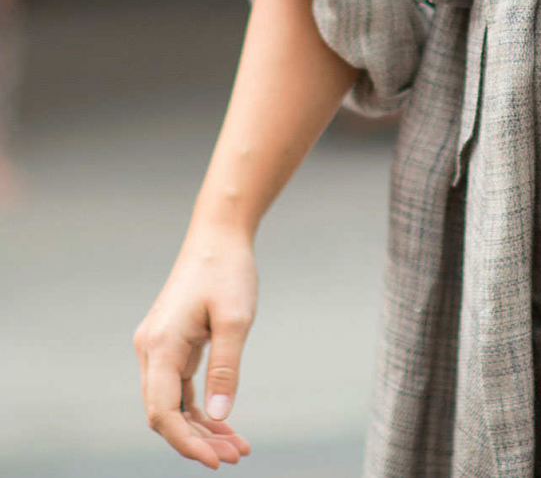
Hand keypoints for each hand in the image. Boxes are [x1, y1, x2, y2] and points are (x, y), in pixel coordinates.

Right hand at [134, 223, 257, 467]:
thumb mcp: (235, 319)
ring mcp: (158, 350)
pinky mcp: (171, 346)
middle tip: (237, 455)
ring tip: (237, 446)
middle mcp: (151, 352)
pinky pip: (180, 388)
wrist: (218, 237)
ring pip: (173, 403)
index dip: (187, 441)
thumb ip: (226, 368)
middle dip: (198, 440)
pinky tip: (225, 423)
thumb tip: (220, 415)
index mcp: (160, 347)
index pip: (163, 412)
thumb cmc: (228, 272)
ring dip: (202, 427)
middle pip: (165, 413)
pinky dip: (200, 407)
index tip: (216, 460)